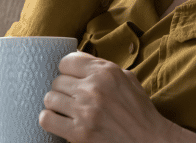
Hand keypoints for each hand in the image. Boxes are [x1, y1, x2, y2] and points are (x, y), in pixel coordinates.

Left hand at [39, 52, 179, 142]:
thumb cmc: (139, 110)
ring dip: (57, 105)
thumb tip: (78, 59)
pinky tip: (60, 121)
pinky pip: (46, 119)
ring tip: (68, 110)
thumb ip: (103, 68)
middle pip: (57, 81)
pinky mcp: (78, 132)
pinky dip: (50, 120)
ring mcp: (85, 110)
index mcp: (106, 71)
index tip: (73, 79)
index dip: (68, 71)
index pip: (68, 61)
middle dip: (64, 90)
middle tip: (74, 99)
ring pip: (50, 99)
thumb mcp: (127, 79)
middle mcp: (94, 88)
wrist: (149, 140)